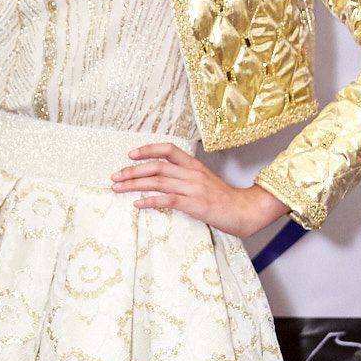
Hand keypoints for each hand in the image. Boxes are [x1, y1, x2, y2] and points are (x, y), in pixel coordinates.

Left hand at [110, 143, 287, 238]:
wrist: (245, 211)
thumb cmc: (223, 199)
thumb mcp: (205, 181)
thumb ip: (186, 176)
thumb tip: (162, 178)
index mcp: (194, 165)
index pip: (168, 150)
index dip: (148, 150)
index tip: (130, 155)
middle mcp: (192, 174)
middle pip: (156, 167)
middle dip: (132, 171)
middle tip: (115, 176)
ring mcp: (193, 188)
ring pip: (158, 181)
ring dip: (134, 184)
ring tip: (118, 188)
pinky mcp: (194, 204)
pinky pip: (168, 199)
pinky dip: (150, 201)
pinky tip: (137, 204)